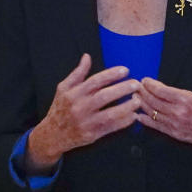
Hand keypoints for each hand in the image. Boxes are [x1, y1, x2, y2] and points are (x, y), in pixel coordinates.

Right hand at [25, 54, 140, 173]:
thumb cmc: (60, 108)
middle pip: (104, 96)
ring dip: (126, 107)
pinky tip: (133, 116)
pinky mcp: (92, 135)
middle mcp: (80, 107)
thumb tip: (87, 56)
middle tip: (136, 84)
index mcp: (74, 93)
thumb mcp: (63, 88)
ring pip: (110, 114)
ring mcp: (86, 122)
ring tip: (138, 100)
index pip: (95, 81)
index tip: (126, 70)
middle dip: (122, 89)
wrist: (53, 135)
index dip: (111, 74)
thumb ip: (77, 73)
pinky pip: (111, 128)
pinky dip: (123, 122)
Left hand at [136, 53, 191, 161]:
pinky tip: (138, 115)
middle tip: (135, 86)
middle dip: (143, 92)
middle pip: (153, 101)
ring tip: (134, 96)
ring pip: (153, 113)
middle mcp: (178, 112)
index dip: (150, 84)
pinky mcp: (175, 134)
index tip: (144, 79)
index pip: (161, 91)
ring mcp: (175, 124)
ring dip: (141, 104)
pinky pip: (156, 126)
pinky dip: (146, 120)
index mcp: (186, 100)